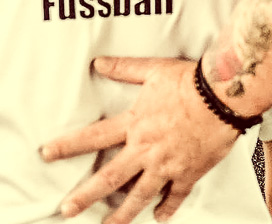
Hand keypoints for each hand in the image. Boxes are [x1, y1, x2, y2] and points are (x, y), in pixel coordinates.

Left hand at [40, 57, 239, 222]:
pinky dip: (167, 208)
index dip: (68, 146)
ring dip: (121, 214)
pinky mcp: (188, 172)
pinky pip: (175, 196)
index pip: (93, 138)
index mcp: (134, 125)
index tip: (47, 154)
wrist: (223, 95)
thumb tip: (99, 63)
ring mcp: (167, 165)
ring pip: (139, 196)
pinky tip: (159, 217)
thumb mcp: (152, 71)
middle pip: (110, 178)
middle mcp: (146, 149)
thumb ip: (124, 69)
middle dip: (85, 196)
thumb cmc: (189, 81)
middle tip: (67, 210)